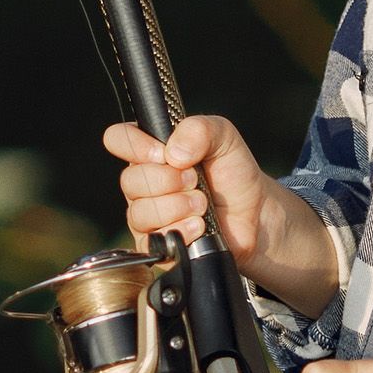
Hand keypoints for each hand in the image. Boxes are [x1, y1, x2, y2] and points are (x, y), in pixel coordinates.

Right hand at [102, 114, 268, 269]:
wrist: (254, 213)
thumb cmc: (233, 172)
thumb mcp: (224, 137)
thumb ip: (199, 129)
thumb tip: (173, 153)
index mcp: (149, 150)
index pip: (117, 139)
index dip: (135, 146)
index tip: (163, 154)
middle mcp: (142, 182)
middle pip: (129, 181)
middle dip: (168, 181)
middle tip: (195, 181)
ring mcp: (145, 214)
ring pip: (139, 212)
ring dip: (176, 207)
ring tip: (202, 204)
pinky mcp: (155, 243)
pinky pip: (152, 241)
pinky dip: (179, 231)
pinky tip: (198, 226)